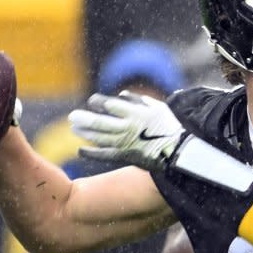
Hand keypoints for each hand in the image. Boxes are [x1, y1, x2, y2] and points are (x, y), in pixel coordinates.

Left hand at [68, 91, 184, 170]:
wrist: (179, 152)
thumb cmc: (170, 127)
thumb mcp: (158, 107)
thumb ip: (138, 100)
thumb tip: (121, 95)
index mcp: (135, 114)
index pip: (111, 105)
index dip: (99, 102)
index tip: (92, 101)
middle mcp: (128, 128)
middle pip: (100, 122)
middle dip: (85, 118)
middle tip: (73, 116)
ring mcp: (125, 144)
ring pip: (99, 138)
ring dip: (85, 133)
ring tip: (75, 128)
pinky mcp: (126, 157)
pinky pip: (105, 155)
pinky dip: (92, 152)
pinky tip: (81, 150)